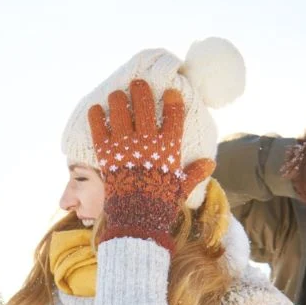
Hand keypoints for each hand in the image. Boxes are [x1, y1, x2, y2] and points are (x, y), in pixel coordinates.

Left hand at [87, 80, 215, 249]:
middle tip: (137, 83)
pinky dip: (97, 119)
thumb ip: (194, 174)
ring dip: (118, 101)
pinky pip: (100, 131)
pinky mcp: (107, 156)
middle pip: (145, 108)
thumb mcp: (180, 189)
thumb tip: (210, 163)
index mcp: (168, 149)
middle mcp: (148, 144)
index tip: (169, 92)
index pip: (174, 117)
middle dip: (141, 92)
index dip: (172, 101)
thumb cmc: (160, 205)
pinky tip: (95, 110)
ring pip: (121, 113)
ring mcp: (126, 147)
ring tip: (116, 95)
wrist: (136, 220)